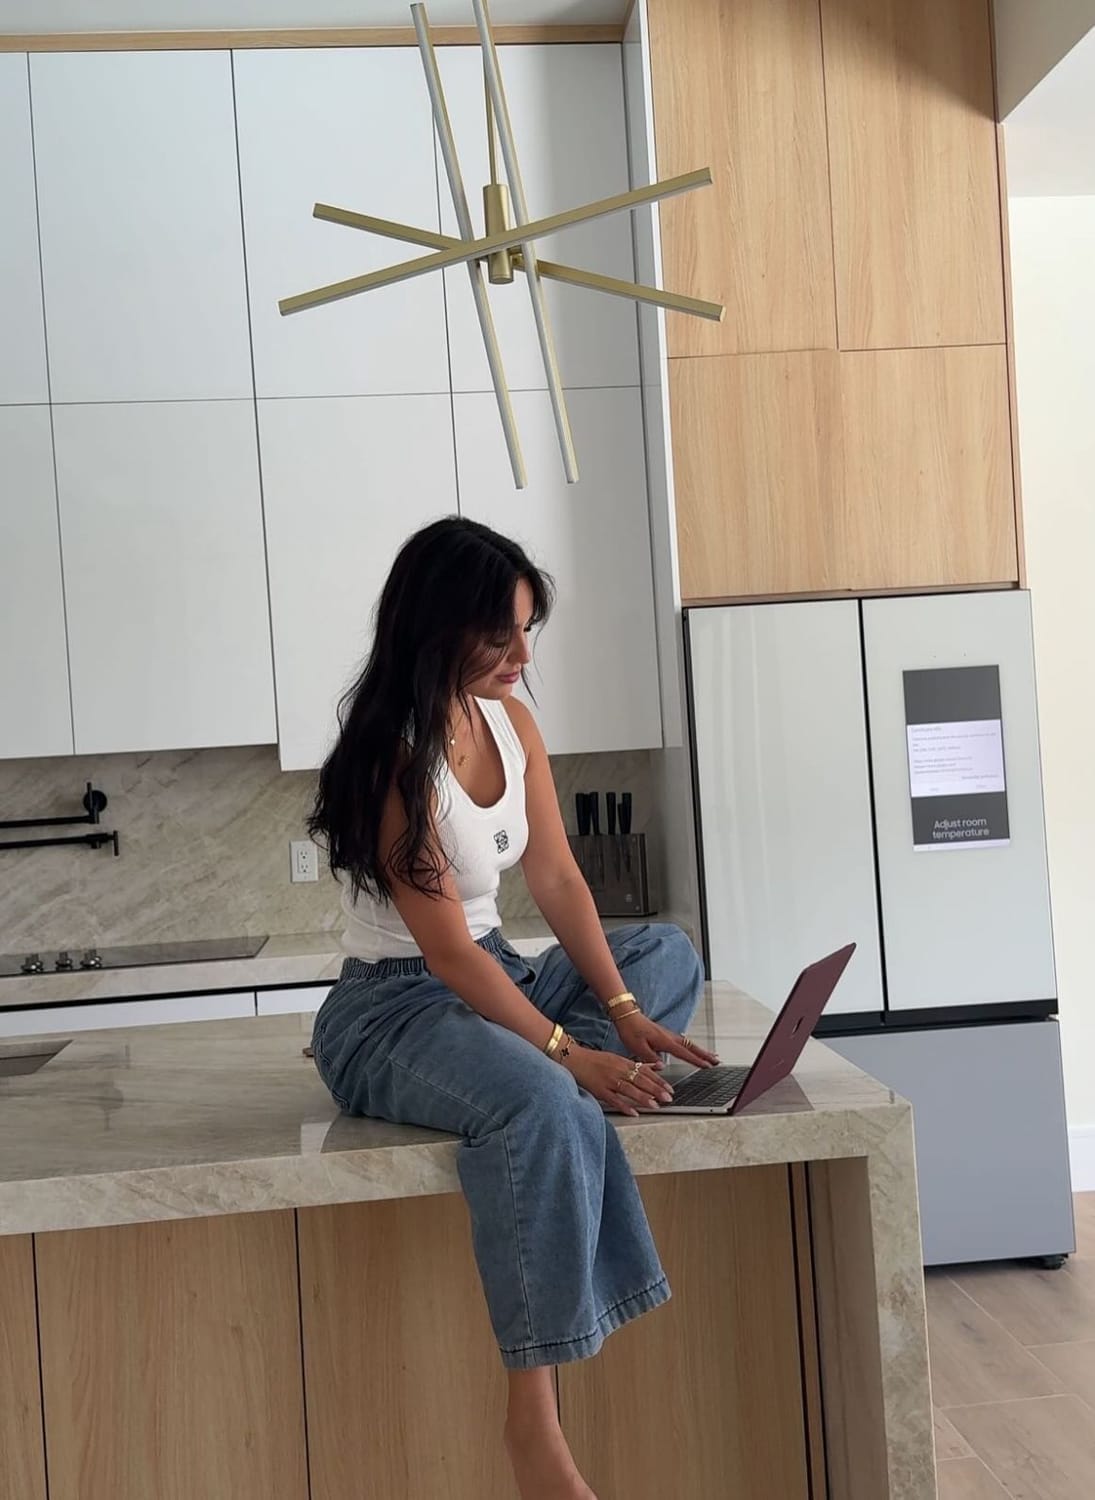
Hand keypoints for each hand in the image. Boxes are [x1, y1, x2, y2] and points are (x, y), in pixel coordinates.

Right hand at [560, 1045, 674, 1116]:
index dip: (658, 1081)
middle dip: (655, 1090)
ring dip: (643, 1098)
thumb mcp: (618, 1058)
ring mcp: (609, 1081)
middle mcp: (618, 1071)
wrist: (574, 1059)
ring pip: (629, 1090)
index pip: (645, 1072)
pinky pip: (614, 1099)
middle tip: (667, 1098)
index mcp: (623, 1062)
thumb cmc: (596, 1060)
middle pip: (640, 1081)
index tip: (670, 1088)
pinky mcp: (599, 1090)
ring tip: (655, 1105)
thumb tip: (658, 1065)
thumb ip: (639, 1063)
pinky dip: (624, 1106)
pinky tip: (633, 1112)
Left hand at [612, 1010, 719, 1068]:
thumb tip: (662, 1066)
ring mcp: (668, 1034)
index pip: (684, 1053)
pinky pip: (683, 1042)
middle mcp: (669, 1037)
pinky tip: (693, 1050)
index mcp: (664, 1041)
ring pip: (689, 1043)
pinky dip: (692, 1047)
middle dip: (705, 1054)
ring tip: (711, 1056)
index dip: (696, 1060)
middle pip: (692, 1047)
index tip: (707, 1066)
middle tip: (717, 1061)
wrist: (626, 1015)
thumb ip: (651, 1058)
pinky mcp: (665, 1034)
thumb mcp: (637, 1048)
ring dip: (701, 1050)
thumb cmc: (630, 1030)